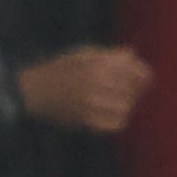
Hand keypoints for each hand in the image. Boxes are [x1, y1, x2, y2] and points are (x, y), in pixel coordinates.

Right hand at [16, 43, 147, 130]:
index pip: (139, 73)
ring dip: (126, 104)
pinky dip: (118, 119)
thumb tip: (132, 53)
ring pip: (127, 107)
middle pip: (134, 90)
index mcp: (99, 64)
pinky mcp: (87, 120)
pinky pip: (117, 123)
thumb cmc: (59, 69)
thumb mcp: (82, 54)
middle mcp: (97, 83)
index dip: (144, 75)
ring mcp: (92, 103)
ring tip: (116, 100)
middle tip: (125, 90)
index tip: (142, 77)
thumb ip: (110, 54)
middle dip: (134, 90)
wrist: (32, 91)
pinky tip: (111, 113)